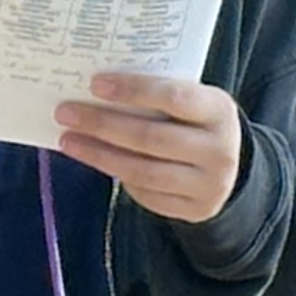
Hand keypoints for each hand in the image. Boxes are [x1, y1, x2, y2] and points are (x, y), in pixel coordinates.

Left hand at [55, 73, 244, 226]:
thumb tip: (97, 90)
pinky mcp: (195, 210)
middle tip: (66, 113)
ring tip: (69, 140)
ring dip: (99, 154)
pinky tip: (95, 160)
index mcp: (219, 111)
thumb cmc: (195, 123)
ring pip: (143, 171)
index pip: (173, 97)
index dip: (133, 90)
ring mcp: (209, 185)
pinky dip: (117, 175)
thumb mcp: (192, 102)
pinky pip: (146, 194)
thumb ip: (158, 95)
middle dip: (103, 124)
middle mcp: (219, 150)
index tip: (95, 84)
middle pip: (150, 137)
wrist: (229, 166)